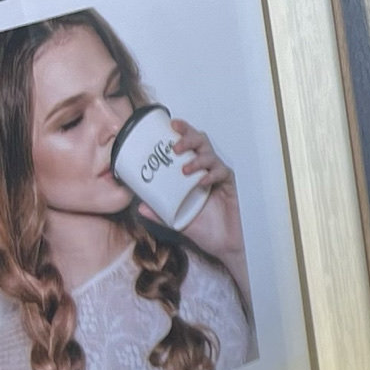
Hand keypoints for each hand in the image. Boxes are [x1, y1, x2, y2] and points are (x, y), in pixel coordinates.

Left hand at [166, 118, 246, 290]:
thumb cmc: (206, 230)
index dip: (182, 132)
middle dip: (189, 137)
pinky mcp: (231, 185)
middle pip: (201, 143)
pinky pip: (222, 173)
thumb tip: (139, 206)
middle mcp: (206, 171)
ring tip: (185, 168)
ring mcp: (219, 177)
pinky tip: (202, 182)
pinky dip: (211, 175)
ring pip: (211, 155)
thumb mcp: (177, 221)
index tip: (170, 124)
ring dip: (197, 158)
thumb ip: (160, 213)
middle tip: (175, 144)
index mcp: (193, 174)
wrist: (226, 245)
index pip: (188, 146)